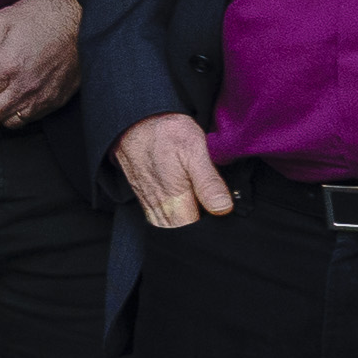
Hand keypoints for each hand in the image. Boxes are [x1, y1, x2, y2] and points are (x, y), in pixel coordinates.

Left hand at [0, 0, 84, 129]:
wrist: (85, 20)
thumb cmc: (46, 15)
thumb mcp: (3, 20)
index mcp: (7, 65)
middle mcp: (24, 86)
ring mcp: (42, 97)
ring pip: (9, 122)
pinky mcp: (56, 100)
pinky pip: (30, 119)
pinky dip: (18, 113)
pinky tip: (18, 96)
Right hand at [114, 112, 233, 230]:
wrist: (134, 123)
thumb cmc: (164, 133)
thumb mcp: (194, 150)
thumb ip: (208, 182)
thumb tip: (223, 208)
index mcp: (174, 202)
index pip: (198, 233)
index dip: (214, 226)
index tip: (222, 209)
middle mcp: (160, 211)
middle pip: (186, 233)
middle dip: (202, 223)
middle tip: (213, 200)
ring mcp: (152, 208)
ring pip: (175, 227)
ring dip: (190, 218)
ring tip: (201, 198)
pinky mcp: (148, 202)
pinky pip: (165, 219)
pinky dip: (178, 214)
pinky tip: (187, 197)